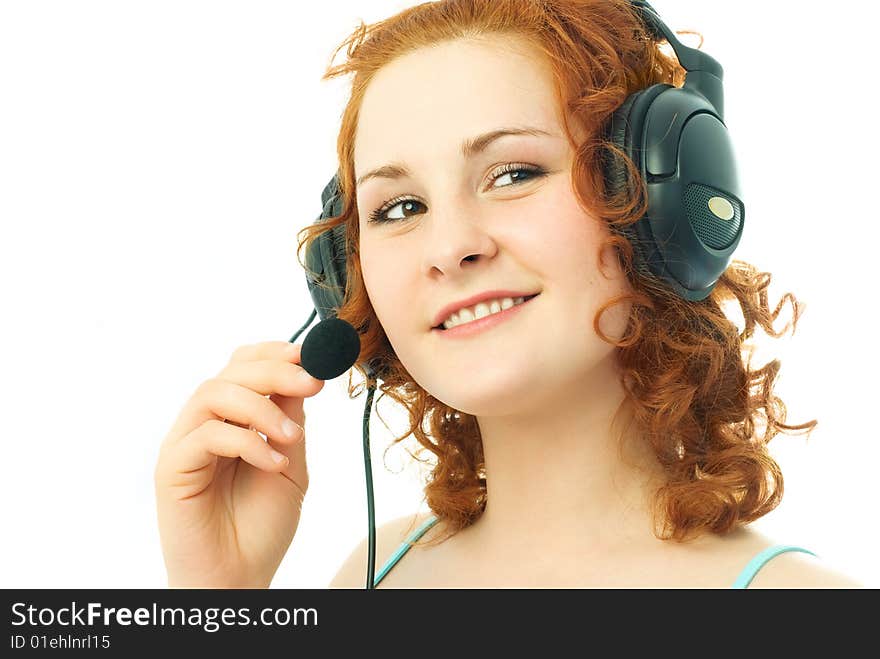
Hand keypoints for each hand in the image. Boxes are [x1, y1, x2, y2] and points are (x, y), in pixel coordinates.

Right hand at [154, 341, 323, 587]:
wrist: (239, 577)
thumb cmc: (261, 525)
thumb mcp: (289, 464)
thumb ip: (289, 421)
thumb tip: (303, 375)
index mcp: (230, 418)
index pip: (243, 366)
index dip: (275, 353)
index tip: (312, 356)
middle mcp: (202, 424)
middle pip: (229, 373)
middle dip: (276, 372)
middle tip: (312, 383)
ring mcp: (184, 444)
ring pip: (213, 394)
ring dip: (261, 408)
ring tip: (291, 437)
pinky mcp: (171, 468)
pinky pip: (206, 435)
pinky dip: (247, 443)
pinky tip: (273, 464)